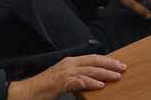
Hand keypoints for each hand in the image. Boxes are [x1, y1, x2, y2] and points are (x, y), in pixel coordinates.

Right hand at [5, 54, 125, 99]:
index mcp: (70, 62)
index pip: (92, 58)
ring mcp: (65, 73)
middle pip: (94, 61)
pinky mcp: (61, 83)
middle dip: (110, 64)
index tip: (118, 63)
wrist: (27, 92)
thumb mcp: (64, 78)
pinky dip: (90, 83)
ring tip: (116, 76)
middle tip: (122, 68)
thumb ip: (77, 76)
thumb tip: (93, 79)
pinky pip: (79, 82)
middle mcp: (69, 64)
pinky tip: (99, 85)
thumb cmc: (45, 87)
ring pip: (89, 70)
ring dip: (104, 74)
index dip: (107, 60)